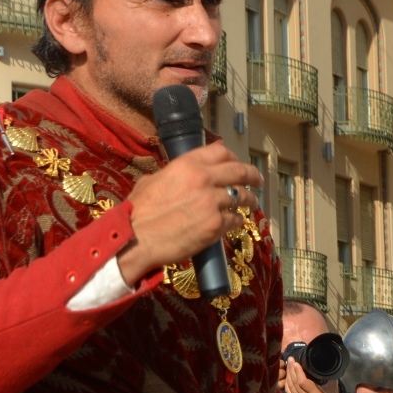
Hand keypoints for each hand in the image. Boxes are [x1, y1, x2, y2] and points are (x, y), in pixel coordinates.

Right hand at [116, 141, 263, 278]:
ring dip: (249, 200)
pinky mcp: (215, 225)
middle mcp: (203, 180)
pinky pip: (235, 220)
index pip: (221, 152)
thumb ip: (175, 173)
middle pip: (239, 171)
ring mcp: (212, 203)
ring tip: (251, 203)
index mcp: (187, 165)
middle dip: (252, 175)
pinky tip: (234, 222)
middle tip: (257, 180)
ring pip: (241, 197)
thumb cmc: (138, 212)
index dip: (233, 157)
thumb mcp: (152, 181)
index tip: (238, 163)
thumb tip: (187, 170)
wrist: (135, 240)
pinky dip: (236, 221)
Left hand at [280, 358, 343, 392]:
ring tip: (287, 366)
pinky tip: (287, 376)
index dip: (297, 371)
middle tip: (289, 360)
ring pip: (289, 387)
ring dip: (287, 375)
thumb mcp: (333, 388)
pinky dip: (286, 384)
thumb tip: (323, 364)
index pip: (302, 381)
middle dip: (290, 370)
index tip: (295, 362)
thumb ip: (327, 376)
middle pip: (294, 383)